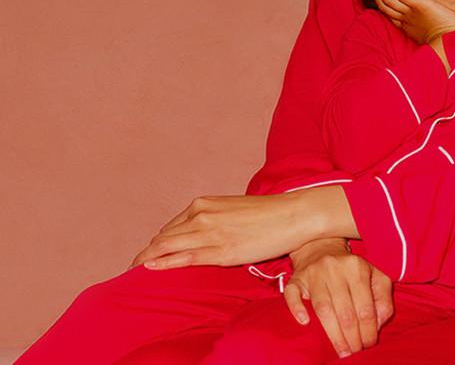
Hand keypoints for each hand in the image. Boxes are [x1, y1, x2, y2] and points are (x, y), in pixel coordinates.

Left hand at [138, 190, 344, 269]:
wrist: (296, 215)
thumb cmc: (272, 214)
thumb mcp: (235, 211)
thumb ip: (216, 221)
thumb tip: (208, 235)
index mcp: (203, 205)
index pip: (170, 228)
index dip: (156, 244)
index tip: (149, 255)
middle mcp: (200, 215)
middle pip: (162, 238)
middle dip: (146, 253)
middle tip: (134, 268)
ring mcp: (209, 232)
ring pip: (166, 247)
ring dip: (147, 260)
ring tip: (135, 273)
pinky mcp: (219, 249)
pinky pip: (183, 258)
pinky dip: (163, 264)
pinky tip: (149, 269)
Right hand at [284, 238, 394, 356]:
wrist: (321, 249)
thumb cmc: (352, 270)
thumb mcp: (375, 276)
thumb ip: (383, 298)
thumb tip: (378, 323)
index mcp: (357, 269)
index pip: (365, 306)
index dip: (368, 329)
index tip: (369, 344)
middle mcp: (335, 270)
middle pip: (345, 310)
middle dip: (352, 335)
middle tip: (354, 351)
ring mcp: (313, 274)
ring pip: (322, 308)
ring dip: (332, 333)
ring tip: (341, 349)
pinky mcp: (295, 279)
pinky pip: (292, 295)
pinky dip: (297, 309)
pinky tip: (305, 323)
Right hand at [368, 0, 454, 45]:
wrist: (452, 43)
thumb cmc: (448, 38)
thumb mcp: (434, 30)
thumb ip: (429, 23)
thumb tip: (437, 16)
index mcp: (408, 26)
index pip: (390, 13)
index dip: (383, 3)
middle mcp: (406, 19)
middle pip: (385, 6)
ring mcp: (411, 13)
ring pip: (388, 0)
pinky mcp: (419, 6)